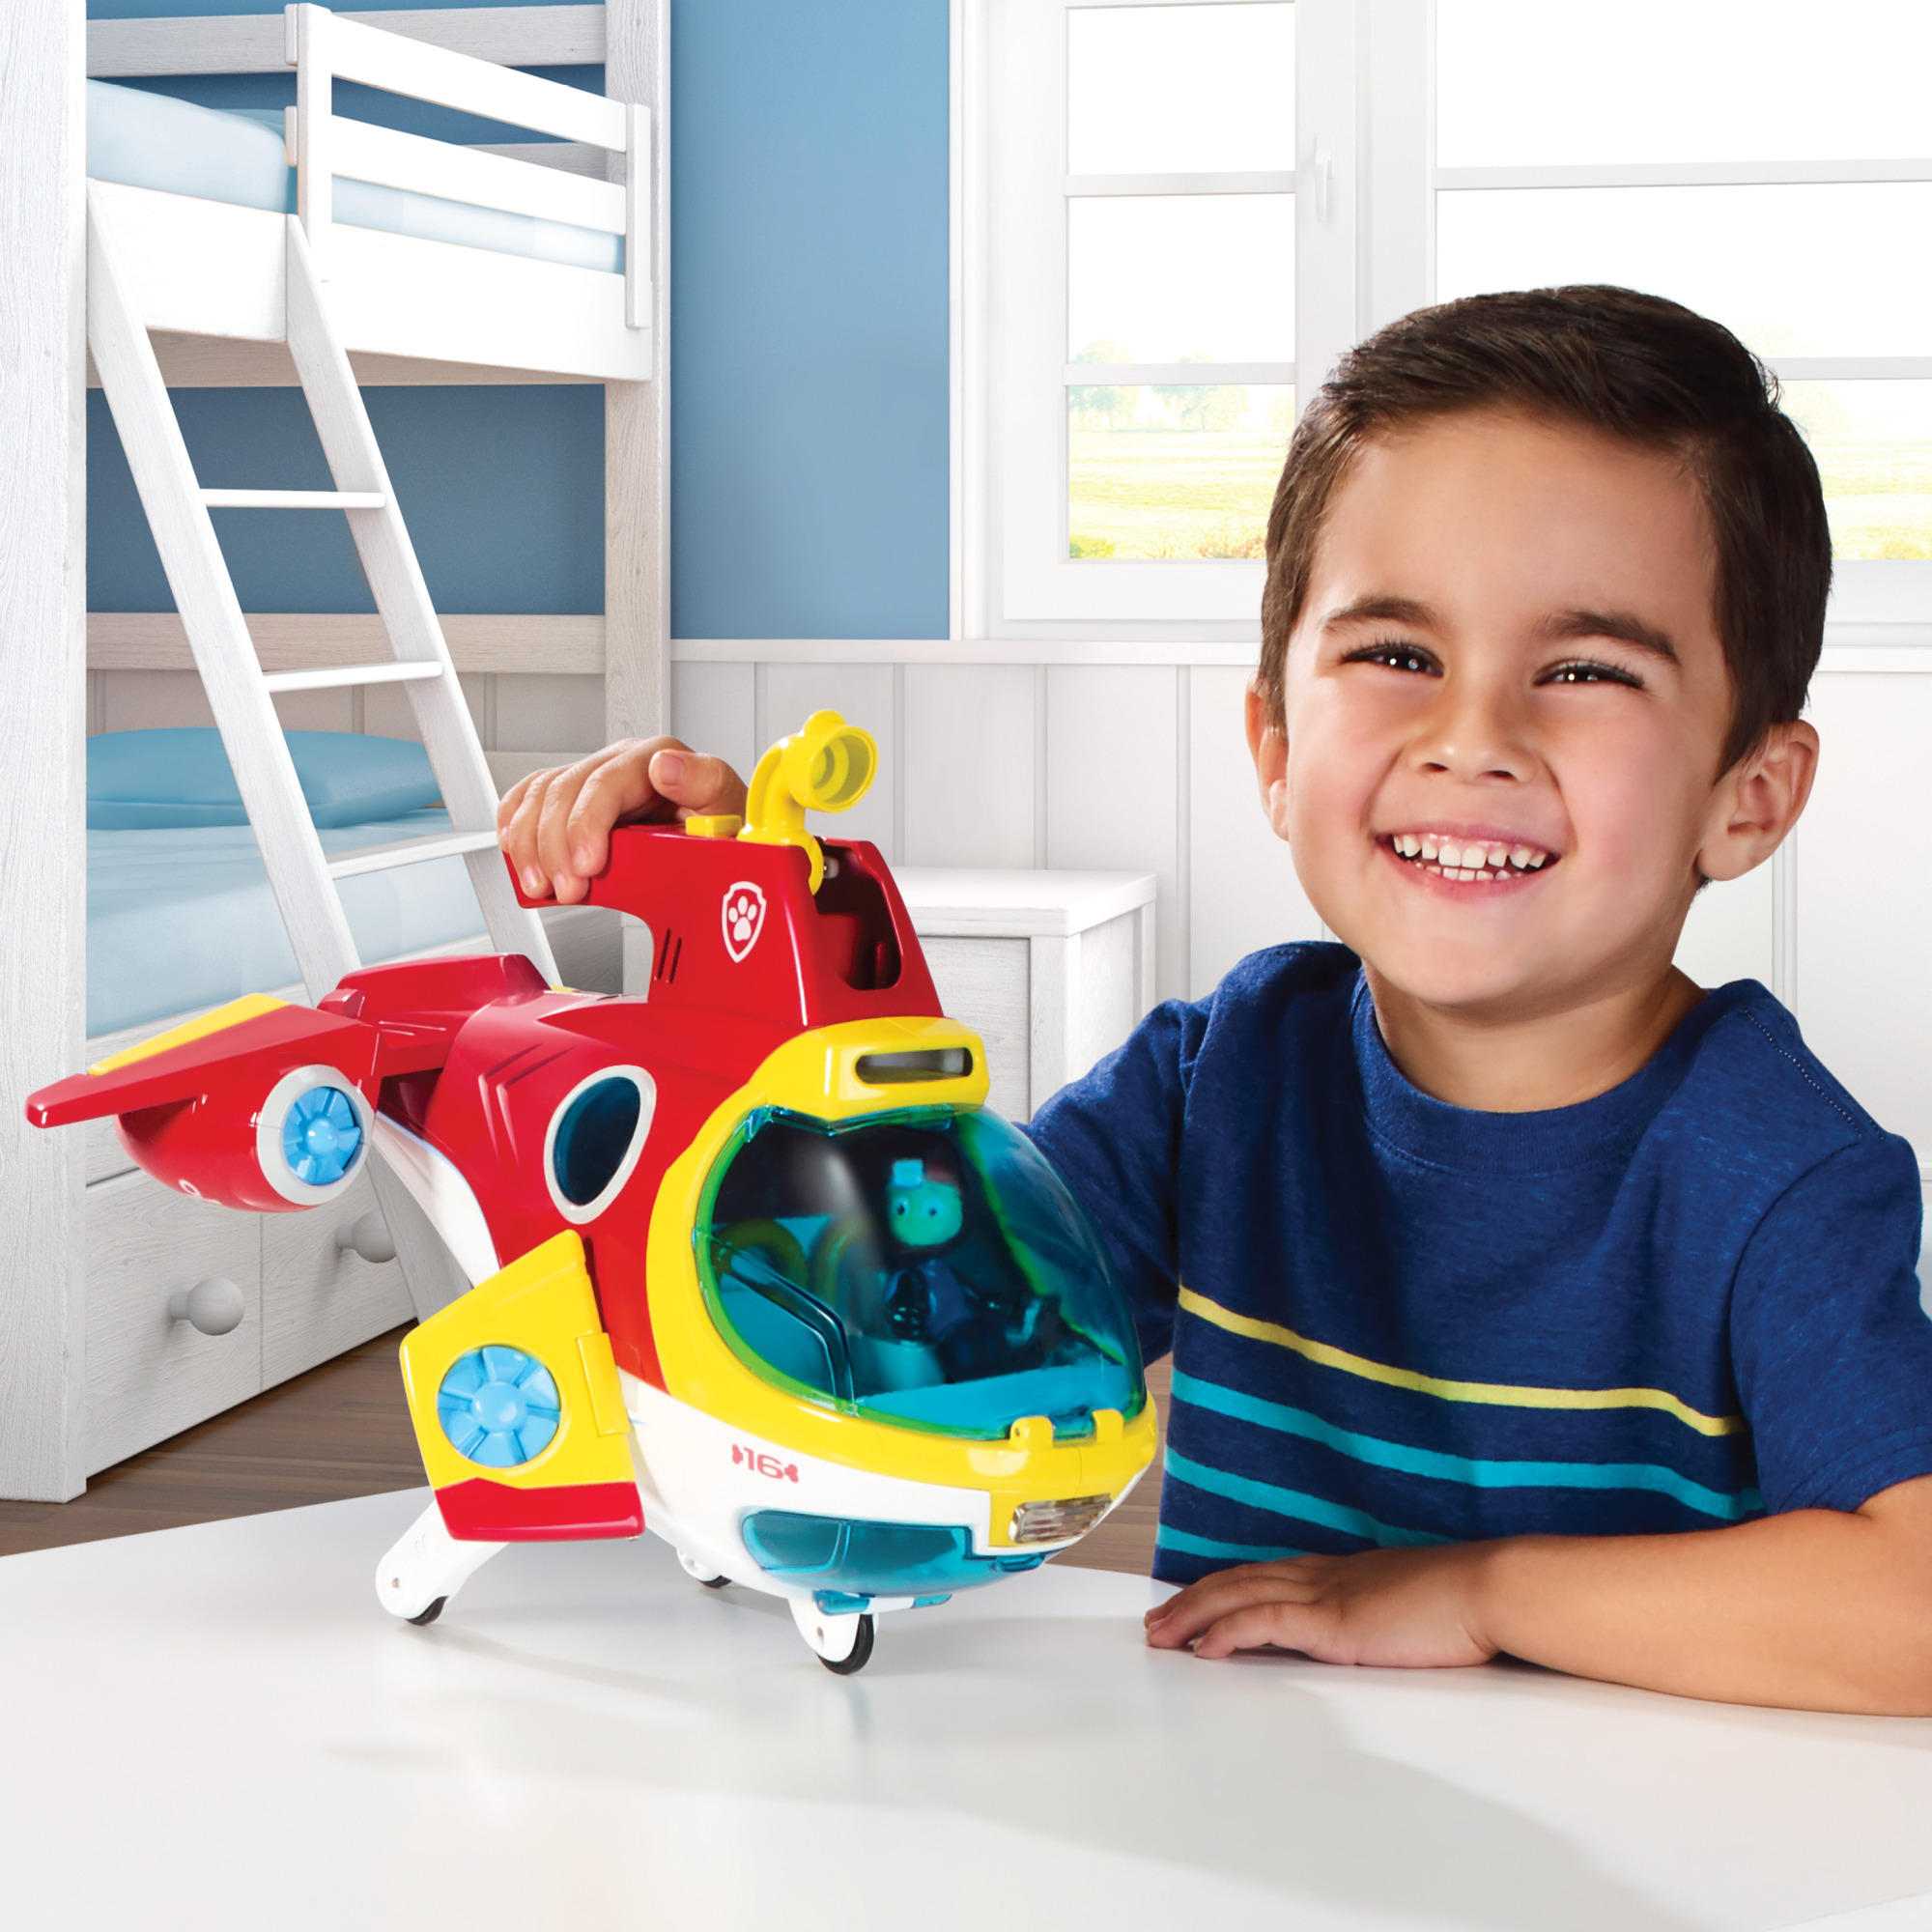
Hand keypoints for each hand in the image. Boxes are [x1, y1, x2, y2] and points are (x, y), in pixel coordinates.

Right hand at [496, 738, 747, 904]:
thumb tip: (666, 765)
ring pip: (542, 796)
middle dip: (556, 846)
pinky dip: (517, 826)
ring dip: (531, 845)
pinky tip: (517, 853)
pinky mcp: (577, 796)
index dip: (587, 824)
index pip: (607, 782)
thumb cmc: (723, 830)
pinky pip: (531, 797)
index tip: (586, 866)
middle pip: (566, 791)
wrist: (721, 843)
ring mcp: (596, 776)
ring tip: (542, 886)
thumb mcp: (729, 810)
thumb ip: (705, 783)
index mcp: (659, 758)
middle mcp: (622, 762)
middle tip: (566, 889)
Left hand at [1143, 1545, 1496, 1668]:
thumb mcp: (1408, 1608)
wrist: (1489, 1590)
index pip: (1265, 1576)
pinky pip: (1263, 1623)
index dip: (1223, 1589)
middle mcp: (1323, 1576)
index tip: (1193, 1604)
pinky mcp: (1332, 1622)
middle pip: (1238, 1581)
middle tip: (1156, 1621)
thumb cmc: (1463, 1605)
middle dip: (1192, 1601)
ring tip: (1160, 1635)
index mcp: (1340, 1574)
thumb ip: (1379, 1617)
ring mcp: (1325, 1595)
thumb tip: (1372, 1633)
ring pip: (1238, 1597)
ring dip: (1193, 1616)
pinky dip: (1227, 1632)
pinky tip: (1201, 1648)